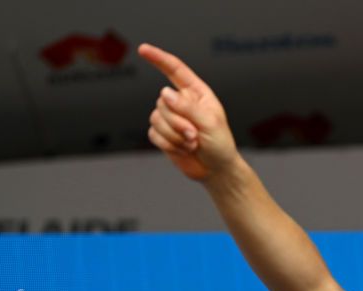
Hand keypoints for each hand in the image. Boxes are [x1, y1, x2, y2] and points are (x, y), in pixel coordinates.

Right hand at [137, 43, 239, 181]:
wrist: (216, 170)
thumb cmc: (220, 145)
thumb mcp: (210, 123)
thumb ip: (188, 107)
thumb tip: (165, 93)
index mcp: (196, 93)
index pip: (175, 70)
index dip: (159, 59)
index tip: (143, 49)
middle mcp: (181, 103)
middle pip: (163, 102)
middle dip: (178, 122)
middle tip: (195, 136)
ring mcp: (170, 118)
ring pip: (156, 118)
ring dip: (175, 135)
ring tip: (193, 144)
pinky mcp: (162, 134)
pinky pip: (153, 134)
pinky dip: (169, 144)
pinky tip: (183, 150)